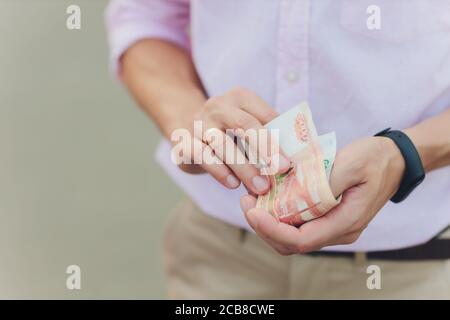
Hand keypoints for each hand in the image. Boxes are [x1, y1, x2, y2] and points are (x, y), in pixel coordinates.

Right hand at [174, 87, 289, 194]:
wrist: (186, 129)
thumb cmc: (228, 132)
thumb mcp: (248, 128)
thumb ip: (267, 138)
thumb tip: (292, 163)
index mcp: (239, 97)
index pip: (264, 115)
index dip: (279, 138)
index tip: (291, 161)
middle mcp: (217, 106)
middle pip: (244, 124)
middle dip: (265, 148)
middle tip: (281, 169)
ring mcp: (198, 123)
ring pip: (222, 144)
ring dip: (244, 167)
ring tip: (260, 187)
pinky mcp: (183, 141)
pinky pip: (202, 156)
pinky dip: (219, 171)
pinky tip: (233, 184)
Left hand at [240, 137, 405, 254]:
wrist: (393, 159)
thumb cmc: (375, 159)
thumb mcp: (351, 163)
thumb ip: (324, 182)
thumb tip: (294, 195)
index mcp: (345, 222)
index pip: (300, 240)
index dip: (272, 230)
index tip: (252, 212)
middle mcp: (337, 231)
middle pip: (290, 244)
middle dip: (263, 227)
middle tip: (245, 202)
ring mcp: (332, 226)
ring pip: (291, 236)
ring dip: (268, 221)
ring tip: (251, 198)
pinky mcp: (327, 217)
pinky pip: (297, 224)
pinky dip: (278, 214)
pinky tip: (267, 195)